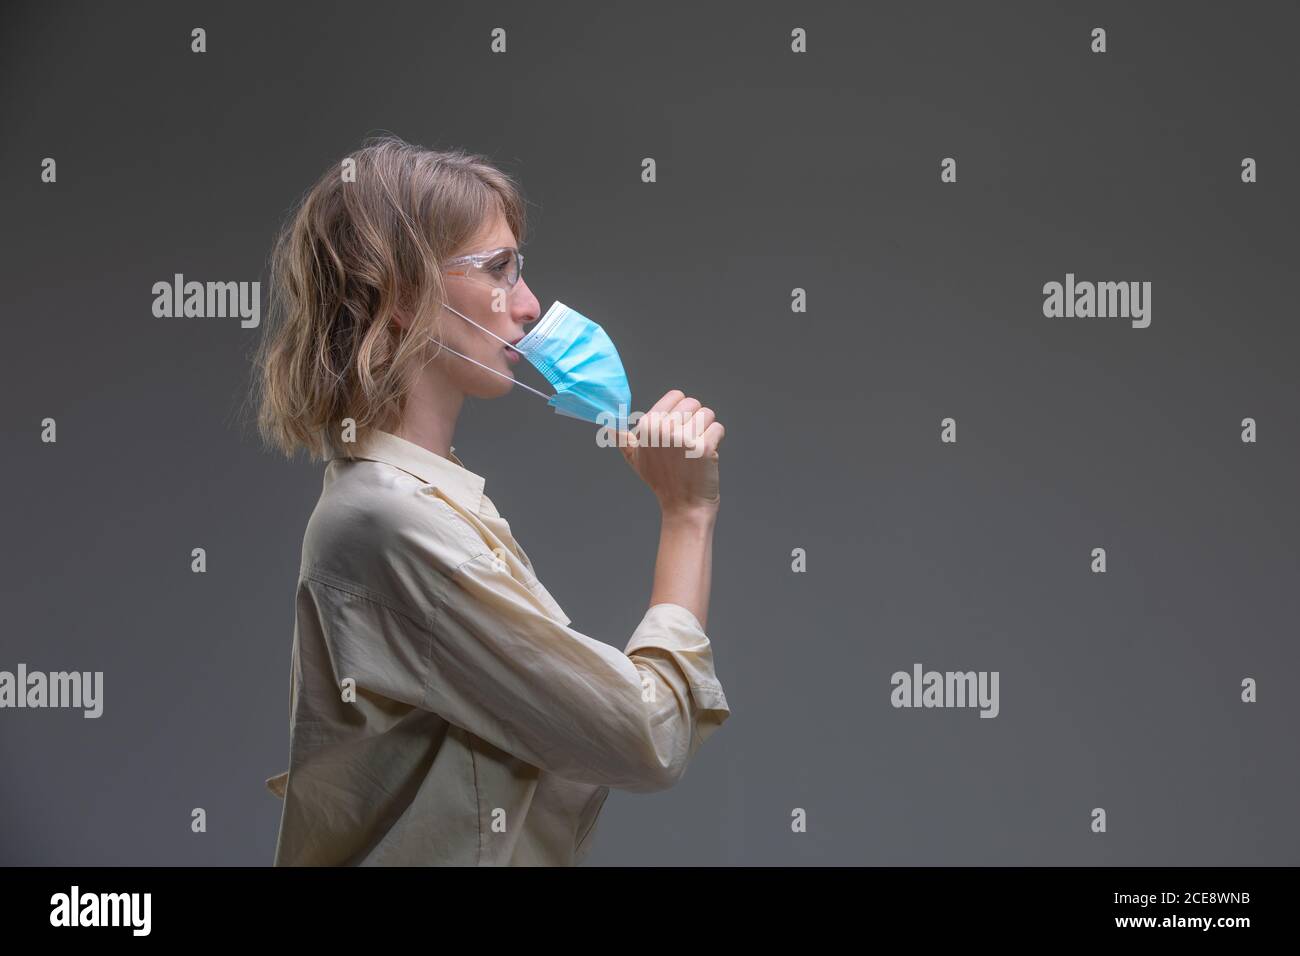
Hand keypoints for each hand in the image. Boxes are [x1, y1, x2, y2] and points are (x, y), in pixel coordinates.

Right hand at [618, 389, 723, 516]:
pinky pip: (718, 428)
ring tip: (696, 449)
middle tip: (687, 444)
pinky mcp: (703, 448)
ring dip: (706, 430)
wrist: (684, 506)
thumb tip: (608, 427)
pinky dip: (716, 440)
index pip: (676, 395)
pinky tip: (705, 456)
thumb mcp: (636, 459)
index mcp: (647, 426)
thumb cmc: (662, 480)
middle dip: (695, 420)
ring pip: (707, 414)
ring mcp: (683, 439)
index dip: (681, 412)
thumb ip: (623, 440)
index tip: (676, 431)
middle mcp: (663, 430)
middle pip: (693, 403)